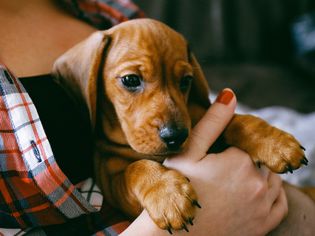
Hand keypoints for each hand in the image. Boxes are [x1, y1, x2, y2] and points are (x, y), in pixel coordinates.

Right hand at [121, 89, 287, 235]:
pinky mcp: (264, 225)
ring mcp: (263, 207)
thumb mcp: (189, 151)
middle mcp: (259, 184)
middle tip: (221, 167)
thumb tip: (231, 94)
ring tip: (234, 178)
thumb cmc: (178, 189)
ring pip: (273, 177)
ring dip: (260, 172)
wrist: (175, 235)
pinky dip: (273, 193)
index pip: (248, 141)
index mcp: (241, 162)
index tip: (217, 155)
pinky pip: (280, 202)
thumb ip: (212, 122)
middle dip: (245, 158)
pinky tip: (256, 191)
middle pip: (262, 158)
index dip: (232, 145)